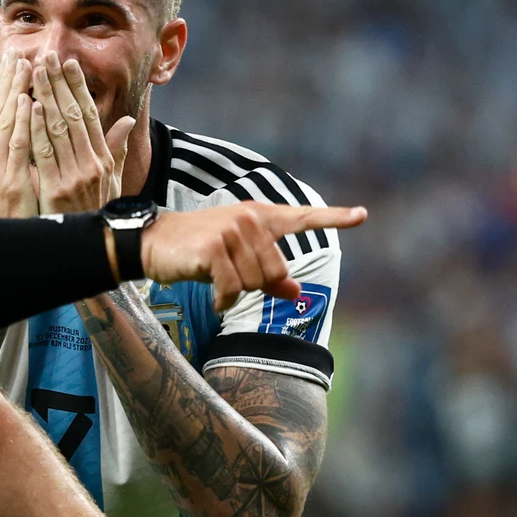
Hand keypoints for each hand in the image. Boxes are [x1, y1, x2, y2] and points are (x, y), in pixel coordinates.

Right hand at [0, 58, 39, 217]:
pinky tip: (25, 102)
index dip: (3, 86)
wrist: (5, 250)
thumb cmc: (7, 217)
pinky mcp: (8, 182)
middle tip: (17, 51)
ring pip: (4, 123)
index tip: (13, 61)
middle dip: (7, 81)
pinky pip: (16, 147)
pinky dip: (20, 123)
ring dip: (13, 92)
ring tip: (23, 66)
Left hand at [28, 55, 135, 213]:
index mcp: (103, 159)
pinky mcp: (57, 189)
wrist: (94, 249)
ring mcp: (75, 176)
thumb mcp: (113, 183)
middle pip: (73, 114)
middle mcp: (92, 164)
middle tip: (47, 55)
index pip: (89, 114)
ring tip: (35, 71)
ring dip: (46, 96)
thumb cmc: (97, 213)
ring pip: (58, 128)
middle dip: (59, 83)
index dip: (79, 87)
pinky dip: (37, 128)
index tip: (69, 63)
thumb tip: (127, 121)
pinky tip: (29, 106)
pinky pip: (45, 152)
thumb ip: (117, 150)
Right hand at [139, 202, 366, 311]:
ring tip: (215, 279)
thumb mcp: (238, 261)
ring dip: (236, 291)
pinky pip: (234, 288)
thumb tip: (296, 293)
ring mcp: (232, 231)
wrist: (154, 243)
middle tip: (229, 277)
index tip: (362, 215)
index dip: (335, 218)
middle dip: (256, 284)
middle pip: (278, 271)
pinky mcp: (214, 248)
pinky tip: (214, 297)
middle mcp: (250, 218)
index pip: (303, 216)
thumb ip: (270, 275)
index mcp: (260, 216)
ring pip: (256, 282)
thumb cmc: (198, 251)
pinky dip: (224, 300)